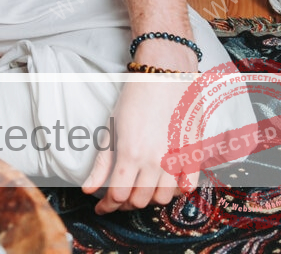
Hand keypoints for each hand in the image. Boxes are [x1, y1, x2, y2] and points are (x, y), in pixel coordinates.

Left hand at [82, 78, 197, 211]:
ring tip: (142, 186)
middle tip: (120, 194)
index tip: (101, 207)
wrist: (165, 73)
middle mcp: (153, 160)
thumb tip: (88, 189)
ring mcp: (175, 158)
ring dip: (150, 197)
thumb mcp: (112, 126)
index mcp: (130, 153)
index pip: (117, 196)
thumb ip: (102, 161)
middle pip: (139, 200)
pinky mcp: (193, 152)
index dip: (107, 206)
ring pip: (162, 198)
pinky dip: (177, 190)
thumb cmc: (135, 96)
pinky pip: (187, 186)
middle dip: (126, 203)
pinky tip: (168, 183)